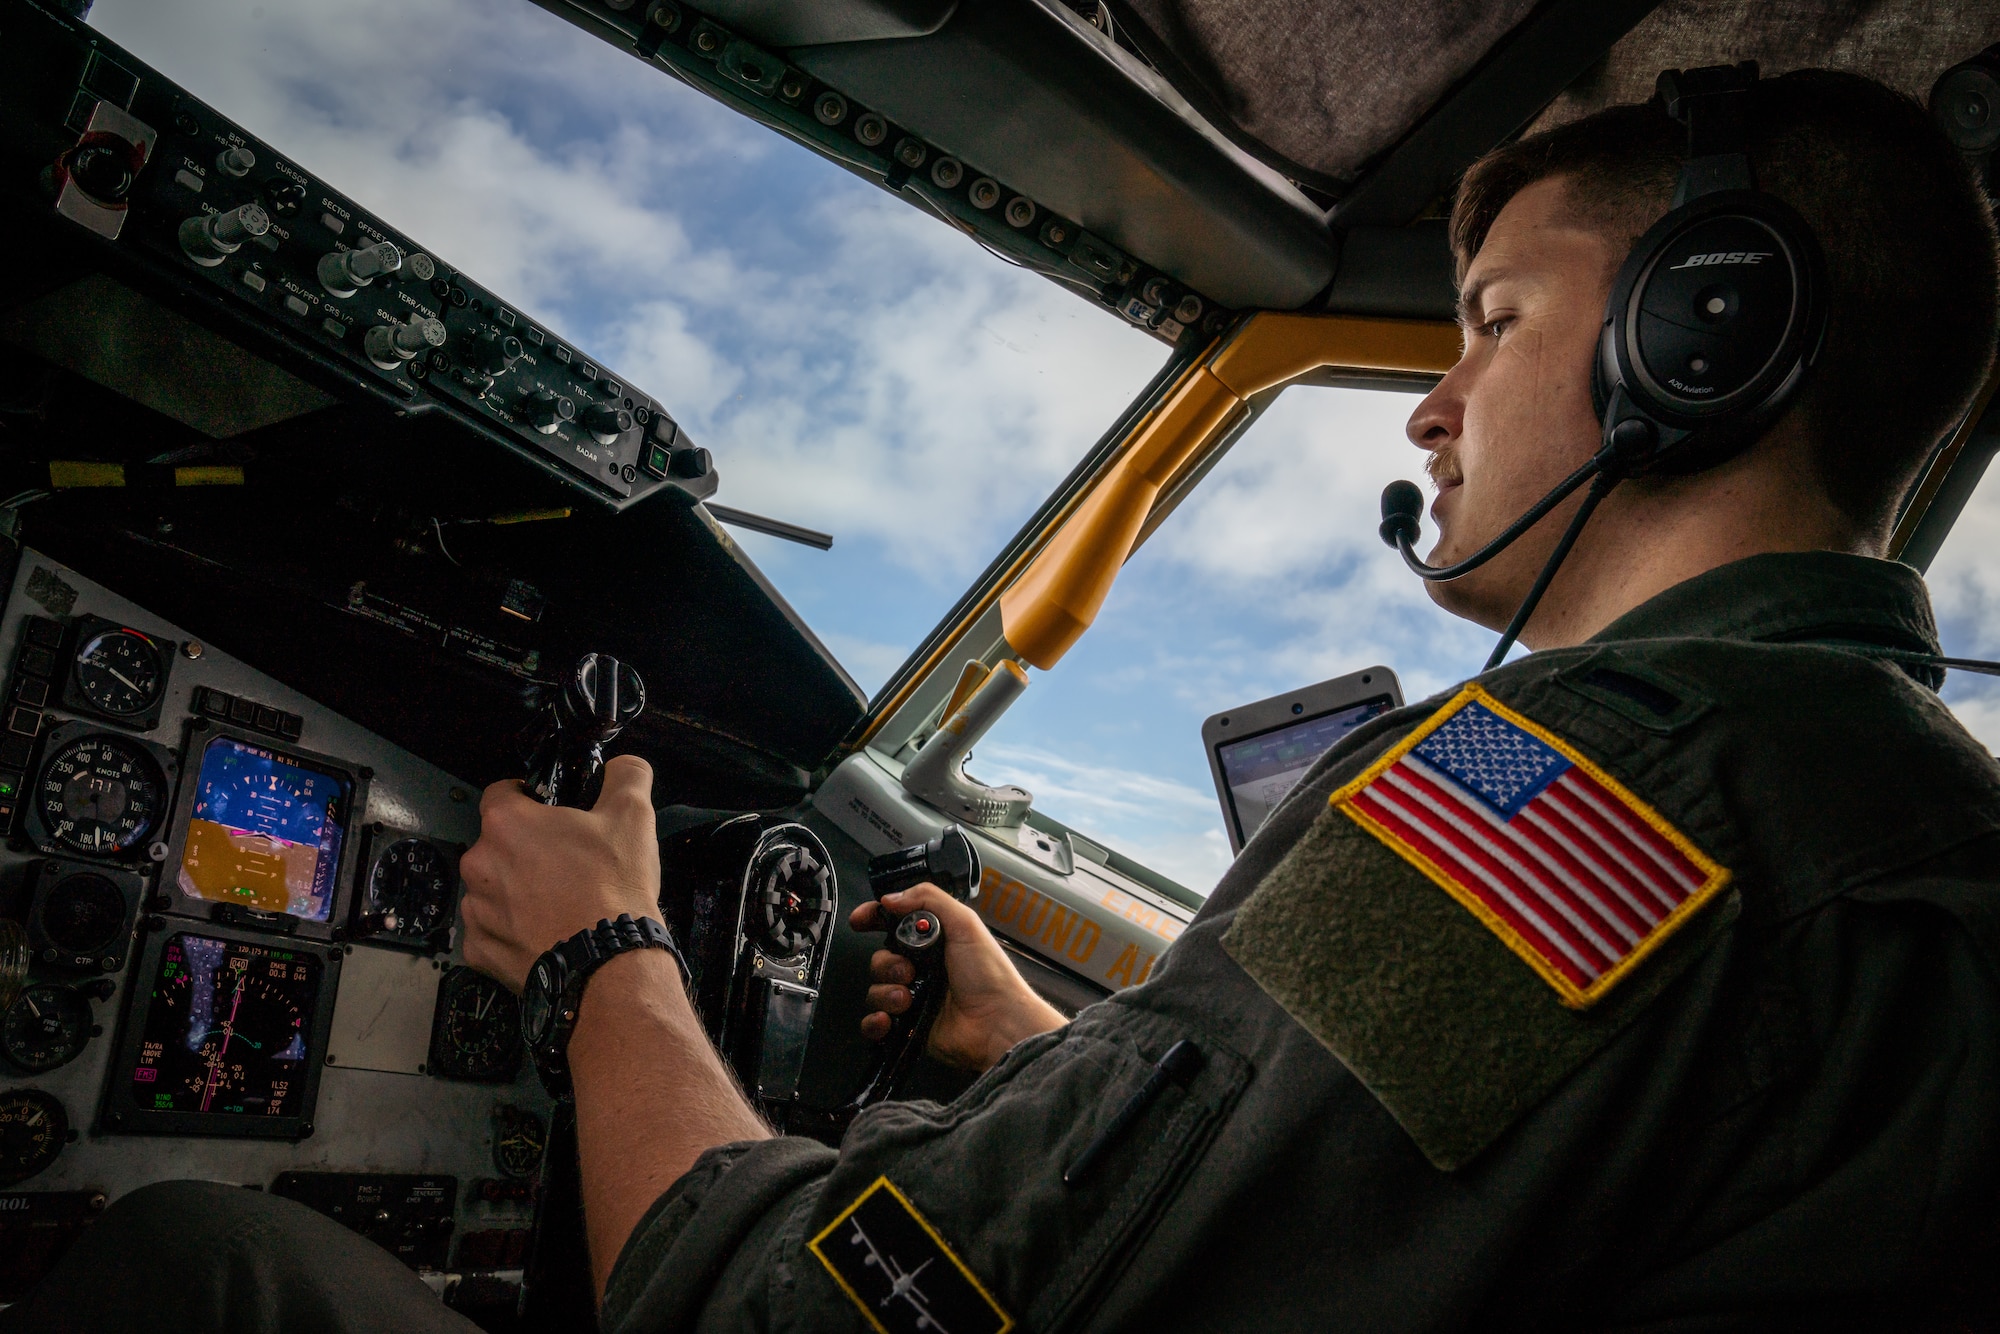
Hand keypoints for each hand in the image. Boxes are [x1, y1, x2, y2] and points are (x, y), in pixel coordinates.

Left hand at [459, 755, 661, 991]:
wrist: (608, 965)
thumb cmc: (613, 888)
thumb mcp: (634, 816)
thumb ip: (626, 776)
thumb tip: (623, 766)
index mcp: (508, 823)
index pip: (501, 793)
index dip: (526, 799)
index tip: (548, 814)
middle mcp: (480, 864)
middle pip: (497, 845)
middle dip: (524, 851)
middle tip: (565, 865)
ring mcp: (476, 911)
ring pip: (492, 889)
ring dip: (516, 892)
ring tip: (558, 905)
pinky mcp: (480, 951)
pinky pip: (491, 933)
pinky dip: (512, 933)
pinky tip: (545, 934)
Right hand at [849, 883, 1066, 1071]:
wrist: (998, 1022)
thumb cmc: (990, 975)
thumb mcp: (965, 924)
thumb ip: (929, 899)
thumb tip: (891, 897)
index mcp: (933, 942)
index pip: (893, 925)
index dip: (873, 919)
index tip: (860, 920)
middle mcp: (921, 969)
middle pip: (880, 959)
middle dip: (887, 964)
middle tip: (909, 971)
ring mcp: (914, 998)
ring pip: (876, 990)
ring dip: (886, 993)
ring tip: (908, 998)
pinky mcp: (909, 1027)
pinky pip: (875, 1023)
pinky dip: (875, 1021)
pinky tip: (888, 1019)